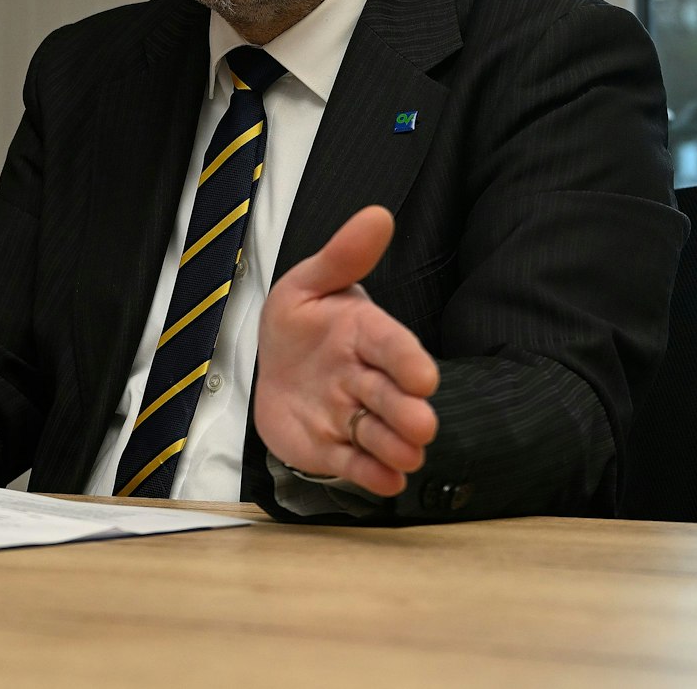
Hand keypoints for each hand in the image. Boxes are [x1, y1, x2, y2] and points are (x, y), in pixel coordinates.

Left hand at [254, 205, 439, 496]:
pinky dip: (372, 475)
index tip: (423, 376)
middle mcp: (364, 378)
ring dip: (394, 446)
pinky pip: (354, 463)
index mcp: (364, 334)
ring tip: (409, 456)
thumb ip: (343, 255)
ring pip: (378, 433)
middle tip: (422, 424)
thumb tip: (376, 214)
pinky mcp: (332, 448)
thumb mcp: (309, 282)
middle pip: (390, 396)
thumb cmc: (300, 321)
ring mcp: (350, 415)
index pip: (390, 345)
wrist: (273, 364)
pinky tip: (387, 482)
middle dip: (406, 411)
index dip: (407, 360)